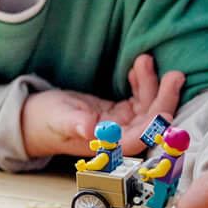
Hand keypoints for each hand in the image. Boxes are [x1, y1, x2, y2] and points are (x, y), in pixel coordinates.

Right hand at [21, 54, 182, 158]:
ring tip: (146, 60)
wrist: (34, 118)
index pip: (139, 138)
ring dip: (153, 85)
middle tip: (173, 75)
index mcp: (108, 147)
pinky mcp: (119, 114)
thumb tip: (90, 130)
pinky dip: (142, 83)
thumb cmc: (44, 121)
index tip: (165, 108)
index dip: (155, 125)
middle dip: (164, 98)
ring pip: (148, 108)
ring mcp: (121, 126)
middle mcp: (119, 139)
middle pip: (151, 122)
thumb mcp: (58, 119)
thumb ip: (75, 124)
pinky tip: (138, 68)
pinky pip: (139, 100)